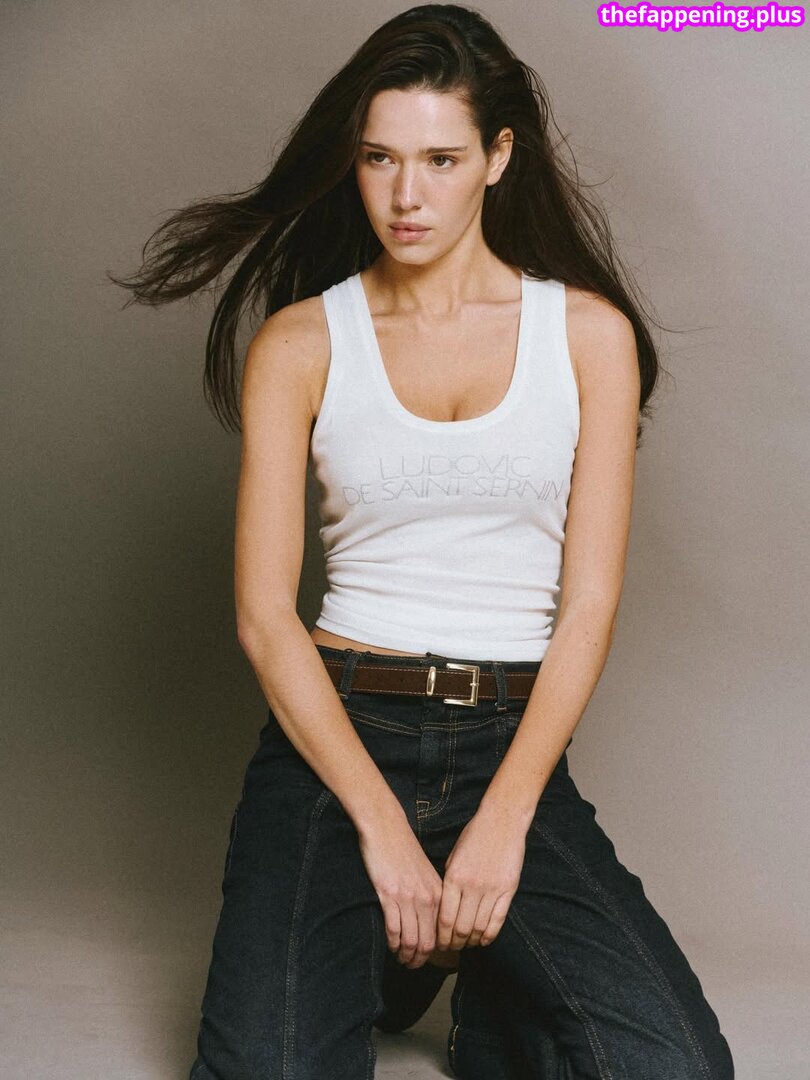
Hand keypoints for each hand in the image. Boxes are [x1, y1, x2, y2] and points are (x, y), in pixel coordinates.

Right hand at [357, 809, 443, 969]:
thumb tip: (429, 922)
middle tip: (412, 966)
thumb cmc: (403, 850)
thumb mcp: (425, 873)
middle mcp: (426, 898)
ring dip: (405, 956)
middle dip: (420, 960)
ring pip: (410, 940)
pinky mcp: (389, 895)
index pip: (441, 933)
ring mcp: (408, 897)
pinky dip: (392, 943)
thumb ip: (430, 896)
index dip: (435, 951)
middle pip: (427, 942)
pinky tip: (390, 946)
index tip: (427, 958)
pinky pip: (393, 929)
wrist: (386, 828)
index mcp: (438, 893)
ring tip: (401, 960)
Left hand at [436, 804, 525, 951]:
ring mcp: (491, 889)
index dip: (441, 937)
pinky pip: (498, 920)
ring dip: (472, 942)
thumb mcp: (453, 857)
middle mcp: (472, 886)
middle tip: (451, 949)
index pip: (445, 919)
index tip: (439, 945)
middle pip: (461, 928)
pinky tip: (484, 940)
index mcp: (454, 878)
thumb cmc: (474, 836)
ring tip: (467, 945)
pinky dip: (490, 935)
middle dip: (454, 944)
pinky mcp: (508, 890)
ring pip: (479, 928)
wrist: (501, 821)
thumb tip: (444, 910)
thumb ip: (449, 883)